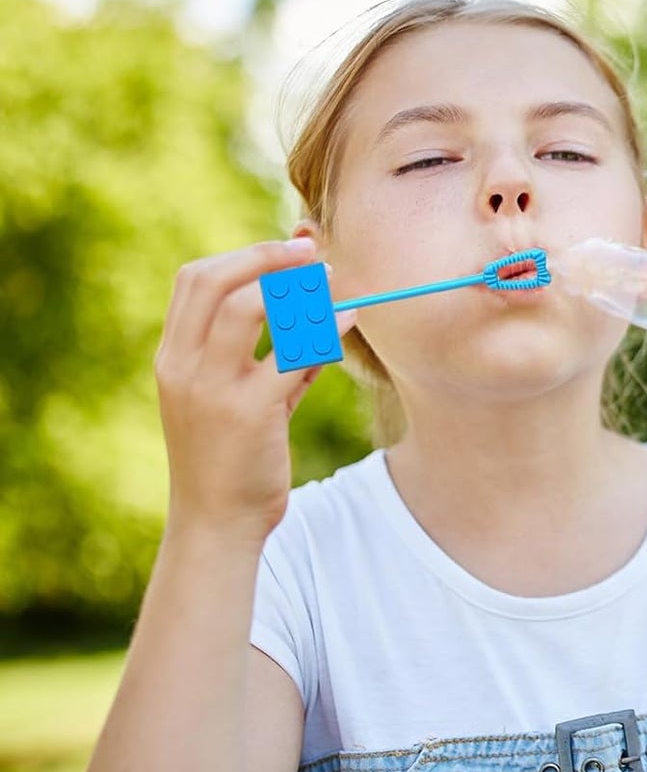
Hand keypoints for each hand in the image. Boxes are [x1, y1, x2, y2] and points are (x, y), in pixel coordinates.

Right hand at [154, 237, 356, 545]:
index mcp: (173, 357)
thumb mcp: (240, 399)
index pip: (194, 281)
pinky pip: (290, 353)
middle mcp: (183, 366)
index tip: (288, 248)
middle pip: (213, 281)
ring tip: (333, 281)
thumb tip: (323, 315)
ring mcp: (211, 389)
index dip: (243, 255)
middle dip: (264, 256)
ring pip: (245, 309)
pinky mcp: (247, 413)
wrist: (217, 523)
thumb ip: (273, 357)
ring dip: (294, 286)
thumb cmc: (232, 457)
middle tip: (311, 253)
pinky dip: (323, 328)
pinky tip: (348, 319)